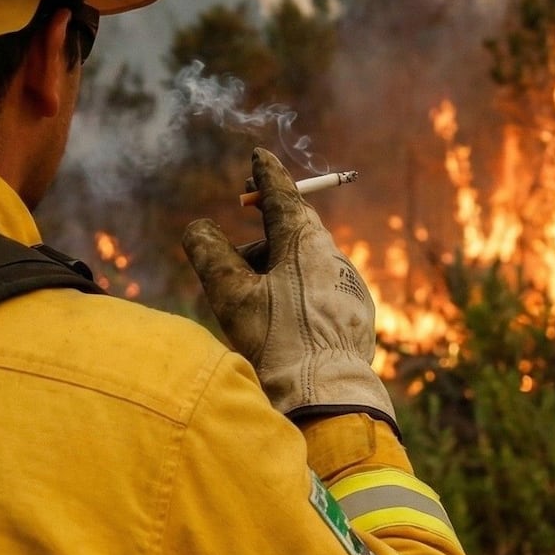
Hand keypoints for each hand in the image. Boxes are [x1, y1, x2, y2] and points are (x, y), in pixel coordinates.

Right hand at [182, 147, 397, 431]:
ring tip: (247, 300)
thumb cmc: (275, 341)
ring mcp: (349, 288)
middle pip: (293, 229)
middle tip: (241, 226)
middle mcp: (334, 258)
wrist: (326, 399)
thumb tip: (199, 228)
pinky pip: (319, 289)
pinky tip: (277, 323)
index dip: (267, 175)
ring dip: (274, 266)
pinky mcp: (355, 316)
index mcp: (306, 244)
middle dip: (265, 226)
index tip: (258, 155)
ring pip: (305, 262)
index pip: (285, 195)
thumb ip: (208, 252)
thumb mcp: (230, 294)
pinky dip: (293, 291)